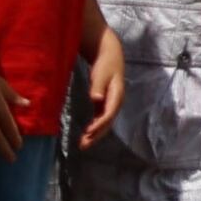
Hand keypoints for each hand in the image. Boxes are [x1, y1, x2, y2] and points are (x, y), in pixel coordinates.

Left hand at [75, 19, 125, 147]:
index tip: (88, 132)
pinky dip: (94, 127)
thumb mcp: (102, 73)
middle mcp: (115, 101)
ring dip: (95, 134)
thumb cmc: (106, 63)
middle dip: (97, 135)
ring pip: (104, 122)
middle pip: (108, 122)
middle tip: (83, 145)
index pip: (109, 113)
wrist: (110, 54)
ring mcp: (110, 103)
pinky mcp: (105, 103)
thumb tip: (96, 100)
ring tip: (83, 144)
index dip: (100, 124)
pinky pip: (100, 118)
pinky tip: (86, 134)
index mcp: (117, 94)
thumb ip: (98, 86)